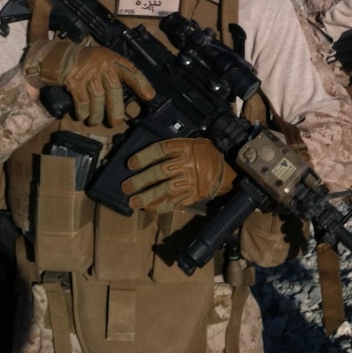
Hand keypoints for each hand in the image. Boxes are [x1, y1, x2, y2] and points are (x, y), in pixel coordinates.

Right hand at [23, 38, 154, 125]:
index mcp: (111, 59)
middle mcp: (102, 65)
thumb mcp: (102, 60)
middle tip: (117, 122)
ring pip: (98, 98)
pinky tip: (83, 116)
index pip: (130, 70)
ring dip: (97, 114)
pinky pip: (82, 101)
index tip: (150, 96)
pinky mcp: (74, 82)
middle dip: (116, 108)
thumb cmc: (83, 61)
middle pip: (114, 89)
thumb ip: (114, 73)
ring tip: (96, 122)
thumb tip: (129, 93)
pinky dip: (83, 112)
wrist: (57, 56)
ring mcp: (88, 73)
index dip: (141, 83)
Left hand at [121, 138, 236, 212]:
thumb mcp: (194, 143)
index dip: (144, 157)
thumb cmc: (205, 155)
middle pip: (160, 172)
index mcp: (186, 148)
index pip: (161, 150)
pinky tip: (149, 208)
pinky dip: (160, 206)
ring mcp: (190, 182)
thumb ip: (176, 146)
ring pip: (165, 190)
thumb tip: (151, 153)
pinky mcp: (192, 196)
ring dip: (147, 197)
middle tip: (126, 187)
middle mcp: (187, 165)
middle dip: (141, 180)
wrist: (225, 173)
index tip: (131, 164)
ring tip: (133, 202)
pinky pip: (174, 202)